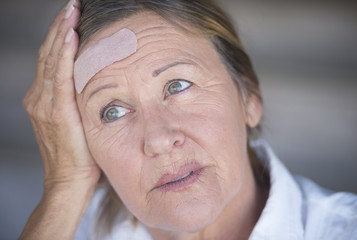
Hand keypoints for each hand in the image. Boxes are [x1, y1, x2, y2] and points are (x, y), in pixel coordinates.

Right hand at [23, 0, 99, 191]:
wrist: (69, 180)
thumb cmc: (79, 154)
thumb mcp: (77, 121)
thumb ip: (79, 100)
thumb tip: (96, 80)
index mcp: (45, 99)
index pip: (52, 59)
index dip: (60, 36)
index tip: (72, 17)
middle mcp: (39, 98)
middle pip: (48, 53)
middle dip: (60, 26)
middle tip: (71, 4)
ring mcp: (44, 104)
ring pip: (51, 60)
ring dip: (61, 32)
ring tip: (71, 10)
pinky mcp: (54, 111)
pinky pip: (59, 76)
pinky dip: (63, 54)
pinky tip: (69, 36)